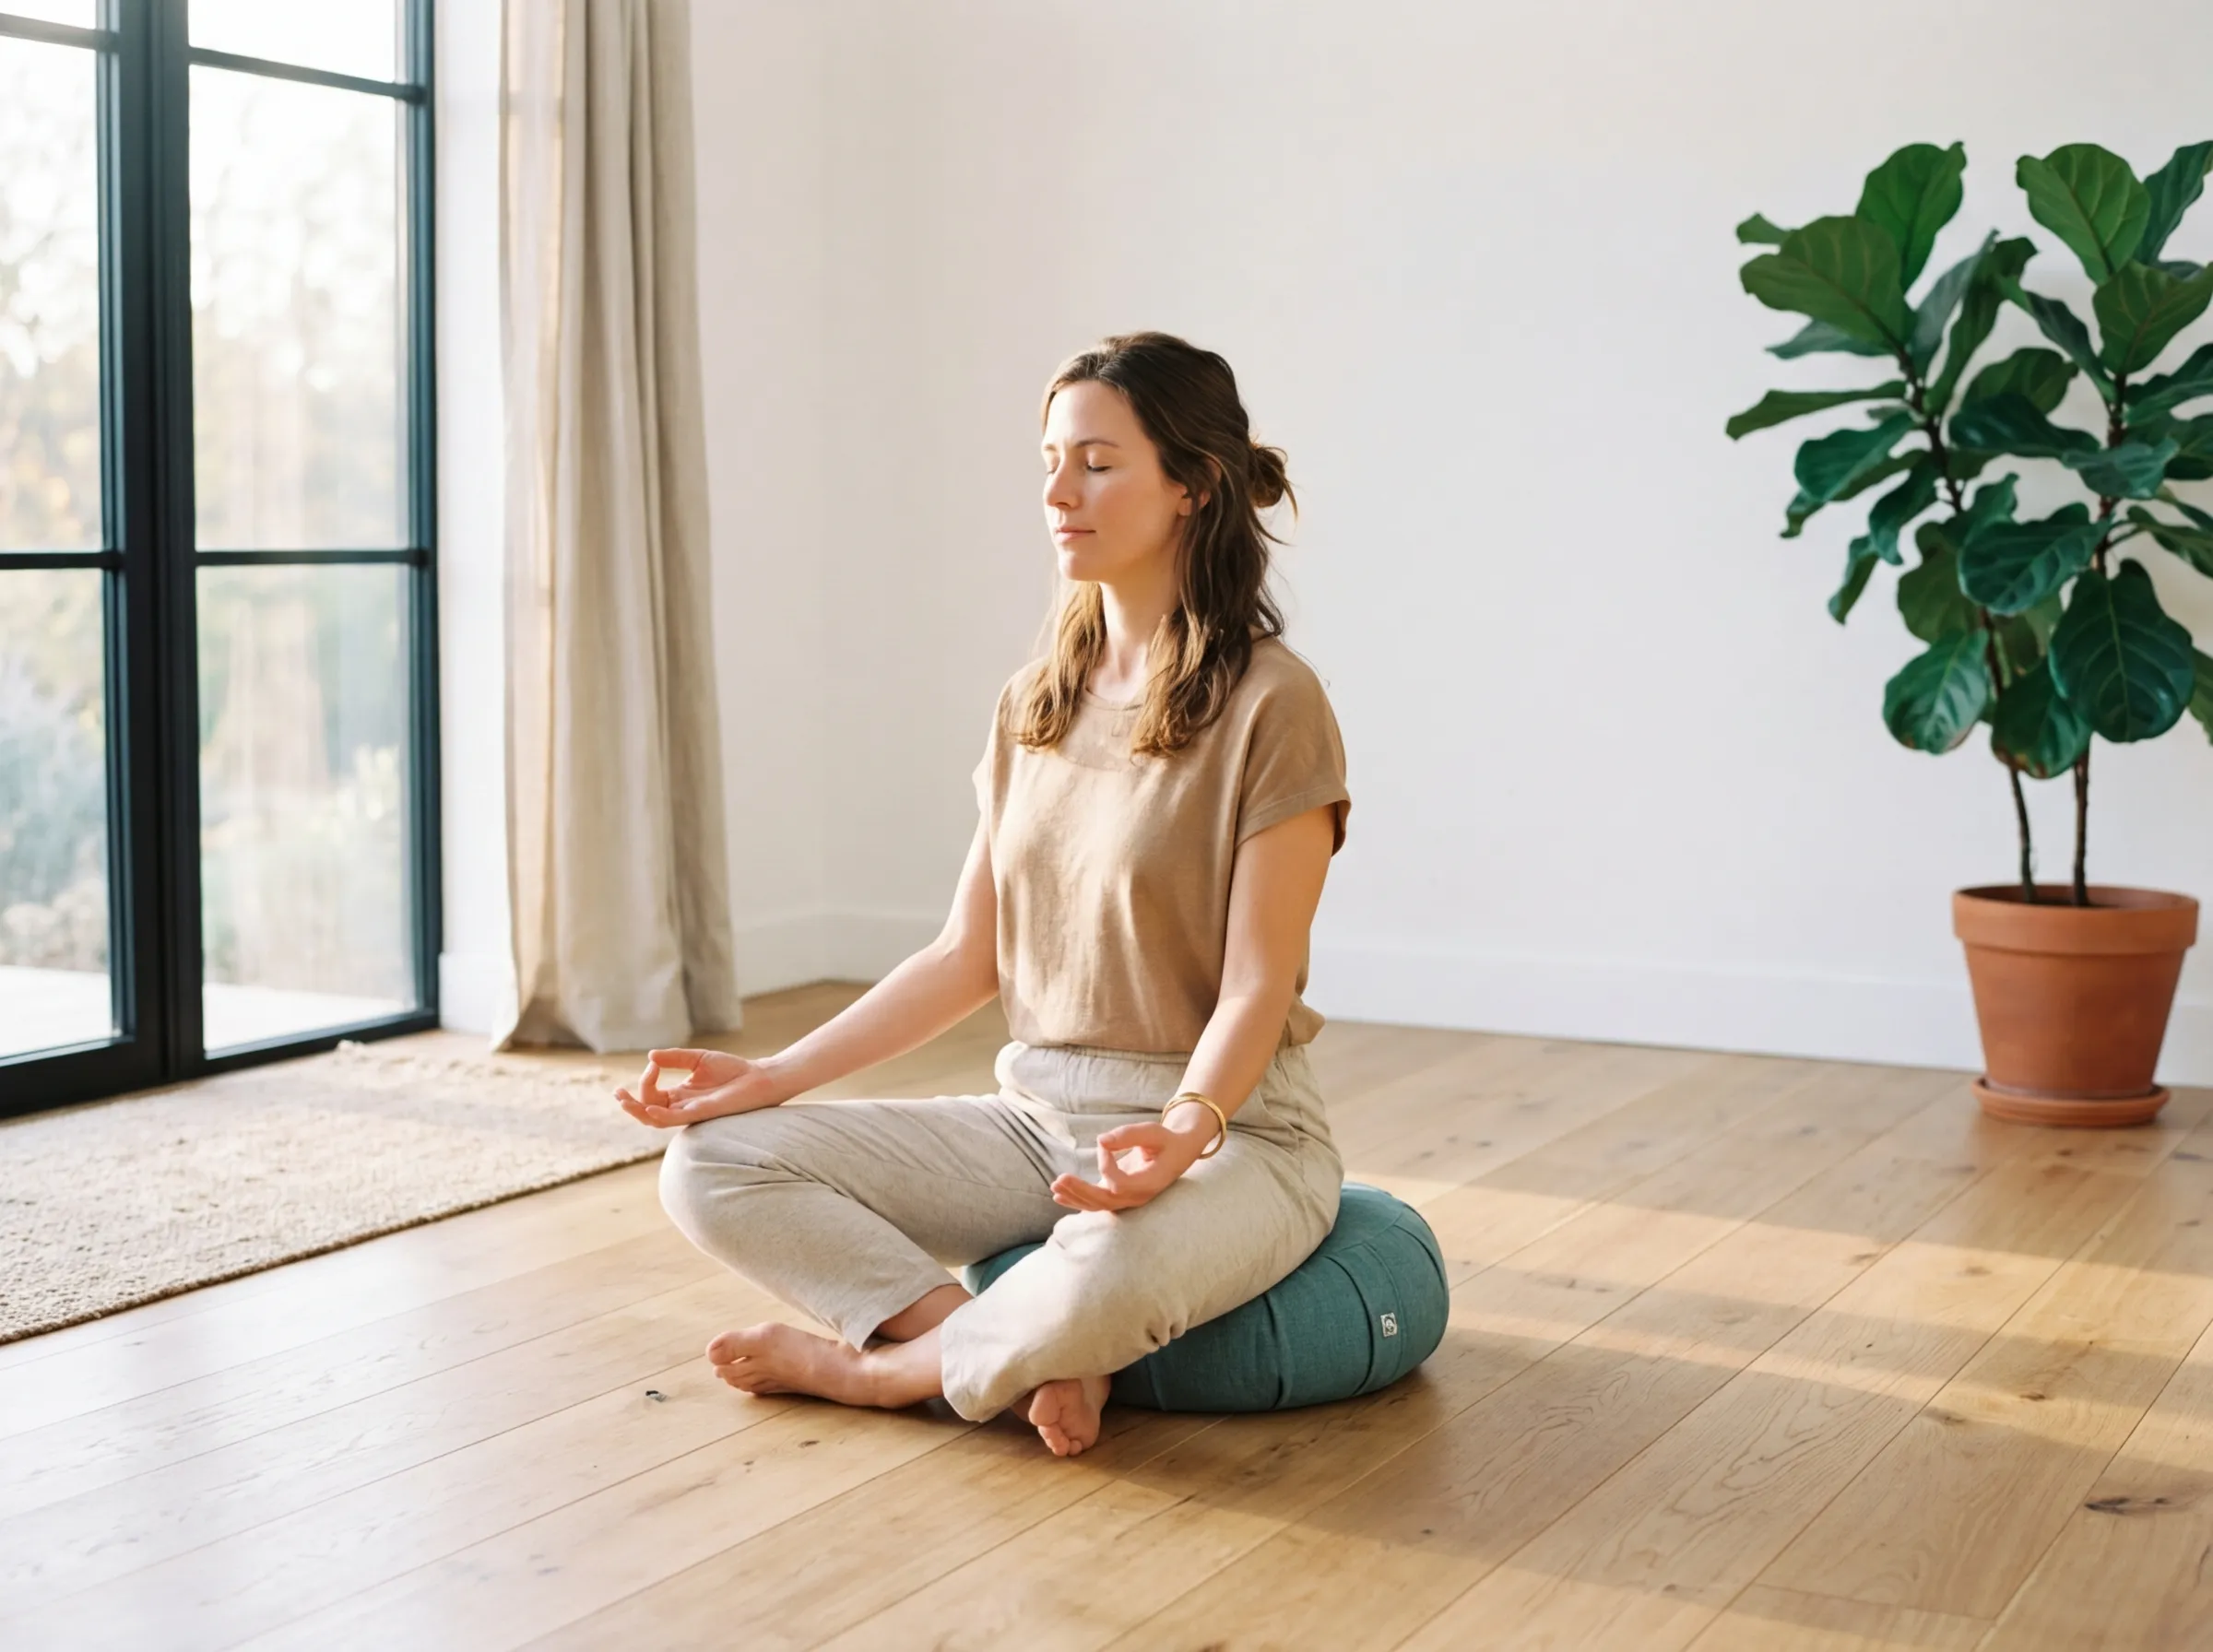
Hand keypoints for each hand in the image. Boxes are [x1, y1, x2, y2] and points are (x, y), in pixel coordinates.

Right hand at [615, 1048, 787, 1128]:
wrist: (758, 1078)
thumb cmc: (732, 1070)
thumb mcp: (698, 1059)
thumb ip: (675, 1057)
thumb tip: (650, 1056)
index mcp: (679, 1095)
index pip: (650, 1095)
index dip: (645, 1080)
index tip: (653, 1063)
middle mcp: (681, 1107)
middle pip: (646, 1111)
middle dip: (629, 1103)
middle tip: (617, 1093)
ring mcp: (690, 1112)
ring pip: (655, 1120)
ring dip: (637, 1112)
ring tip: (623, 1100)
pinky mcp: (701, 1114)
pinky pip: (675, 1120)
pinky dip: (660, 1115)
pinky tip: (650, 1108)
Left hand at [1050, 1118, 1209, 1212]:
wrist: (1177, 1153)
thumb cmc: (1166, 1141)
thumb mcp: (1153, 1132)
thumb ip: (1129, 1135)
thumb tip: (1100, 1141)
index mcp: (1150, 1183)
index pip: (1119, 1183)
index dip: (1106, 1163)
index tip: (1105, 1144)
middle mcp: (1138, 1197)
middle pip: (1105, 1201)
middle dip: (1080, 1191)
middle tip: (1059, 1180)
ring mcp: (1128, 1199)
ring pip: (1098, 1206)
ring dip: (1075, 1197)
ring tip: (1055, 1187)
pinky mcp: (1119, 1195)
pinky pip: (1097, 1203)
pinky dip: (1078, 1200)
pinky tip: (1059, 1196)